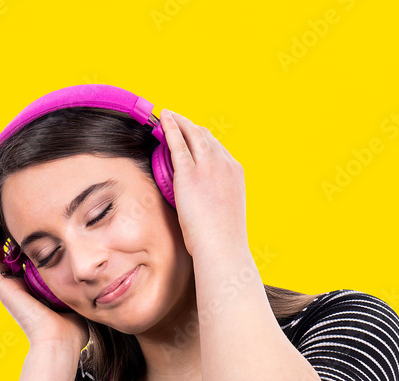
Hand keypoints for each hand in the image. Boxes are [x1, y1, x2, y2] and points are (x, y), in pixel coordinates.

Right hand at [0, 234, 88, 352]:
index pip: (25, 271)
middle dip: (7, 247)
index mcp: (34, 296)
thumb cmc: (70, 331)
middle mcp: (19, 292)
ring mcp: (9, 291)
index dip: (24, 255)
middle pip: (7, 265)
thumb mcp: (76, 304)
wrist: (59, 339)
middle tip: (8, 228)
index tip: (29, 239)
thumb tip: (91, 282)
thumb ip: (79, 292)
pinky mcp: (3, 289)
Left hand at [158, 109, 247, 256]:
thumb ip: (217, 196)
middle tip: (177, 120)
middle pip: (205, 136)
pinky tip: (163, 119)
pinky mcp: (189, 173)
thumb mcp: (226, 209)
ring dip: (179, 121)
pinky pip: (177, 143)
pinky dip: (170, 127)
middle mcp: (224, 163)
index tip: (192, 136)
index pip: (217, 147)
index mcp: (235, 171)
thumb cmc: (222, 238)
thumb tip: (207, 201)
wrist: (222, 246)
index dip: (203, 139)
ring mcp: (208, 166)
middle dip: (190, 127)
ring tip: (167, 115)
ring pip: (192, 134)